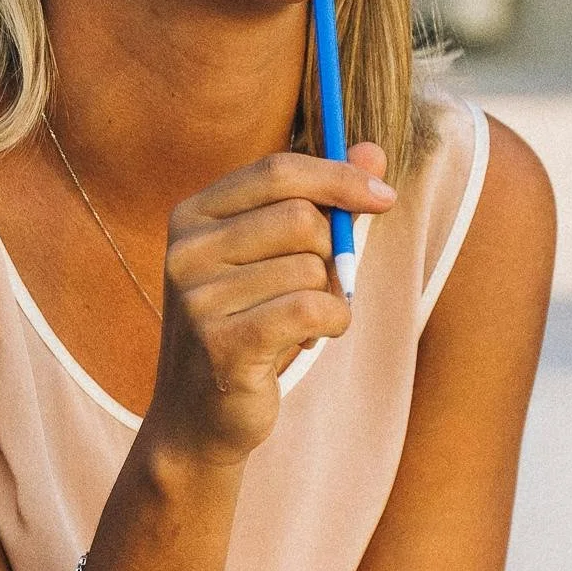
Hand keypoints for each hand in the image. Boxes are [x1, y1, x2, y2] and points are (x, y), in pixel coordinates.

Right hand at [151, 141, 394, 462]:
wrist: (197, 419)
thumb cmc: (246, 327)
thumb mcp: (279, 257)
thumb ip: (324, 201)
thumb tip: (374, 151)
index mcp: (192, 216)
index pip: (278, 172)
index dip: (339, 177)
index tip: (385, 197)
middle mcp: (186, 251)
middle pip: (302, 219)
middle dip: (331, 254)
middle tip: (316, 288)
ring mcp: (198, 299)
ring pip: (311, 269)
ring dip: (326, 299)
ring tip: (295, 326)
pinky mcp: (221, 344)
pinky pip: (310, 310)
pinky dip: (330, 324)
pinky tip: (308, 342)